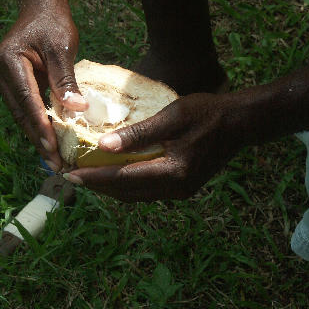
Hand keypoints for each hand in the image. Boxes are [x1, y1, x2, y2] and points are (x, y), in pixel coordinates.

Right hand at [0, 1, 87, 171]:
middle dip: (38, 139)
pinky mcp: (12, 83)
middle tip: (55, 164)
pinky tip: (49, 141)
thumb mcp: (62, 48)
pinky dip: (37, 124)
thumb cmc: (53, 23)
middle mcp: (0, 72)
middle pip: (21, 113)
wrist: (40, 8)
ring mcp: (4, 79)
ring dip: (37, 136)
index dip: (40, 126)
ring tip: (54, 160)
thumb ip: (65, 79)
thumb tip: (77, 109)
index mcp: (9, 61)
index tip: (52, 147)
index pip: (27, 100)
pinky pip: (25, 108)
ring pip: (21, 114)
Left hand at [65, 93, 242, 201]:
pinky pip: (147, 191)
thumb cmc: (207, 112)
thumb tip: (103, 146)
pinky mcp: (183, 188)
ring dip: (111, 188)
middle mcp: (176, 188)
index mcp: (173, 171)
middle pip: (127, 193)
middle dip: (97, 187)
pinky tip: (115, 173)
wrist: (240, 124)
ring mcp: (181, 191)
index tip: (69, 175)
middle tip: (71, 176)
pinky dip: (127, 185)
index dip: (94, 178)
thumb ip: (138, 133)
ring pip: (136, 195)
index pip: (123, 178)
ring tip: (87, 176)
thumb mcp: (172, 115)